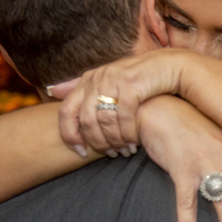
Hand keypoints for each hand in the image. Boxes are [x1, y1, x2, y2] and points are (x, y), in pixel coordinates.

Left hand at [57, 49, 187, 156]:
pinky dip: (128, 133)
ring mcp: (113, 81)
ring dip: (114, 141)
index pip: (66, 111)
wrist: (169, 67)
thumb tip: (52, 91)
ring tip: (123, 152)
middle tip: (108, 155)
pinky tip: (133, 143)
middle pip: (85, 119)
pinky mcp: (132, 85)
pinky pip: (124, 117)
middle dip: (96, 142)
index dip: (69, 134)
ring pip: (105, 120)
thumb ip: (82, 88)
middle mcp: (97, 78)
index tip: (79, 152)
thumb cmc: (139, 79)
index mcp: (88, 80)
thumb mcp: (108, 81)